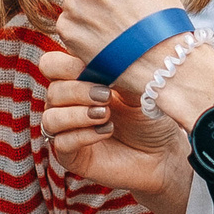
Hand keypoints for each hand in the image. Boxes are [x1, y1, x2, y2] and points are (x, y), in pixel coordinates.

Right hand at [37, 54, 186, 203]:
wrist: (162, 152)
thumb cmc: (150, 115)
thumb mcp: (137, 88)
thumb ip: (117, 71)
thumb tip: (102, 57)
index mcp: (77, 80)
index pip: (52, 65)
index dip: (66, 65)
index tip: (93, 69)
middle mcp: (67, 104)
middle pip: (52, 91)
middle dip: (78, 91)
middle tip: (107, 96)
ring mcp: (67, 131)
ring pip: (50, 118)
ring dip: (77, 114)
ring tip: (106, 115)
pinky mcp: (71, 156)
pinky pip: (61, 143)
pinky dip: (83, 135)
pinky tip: (106, 131)